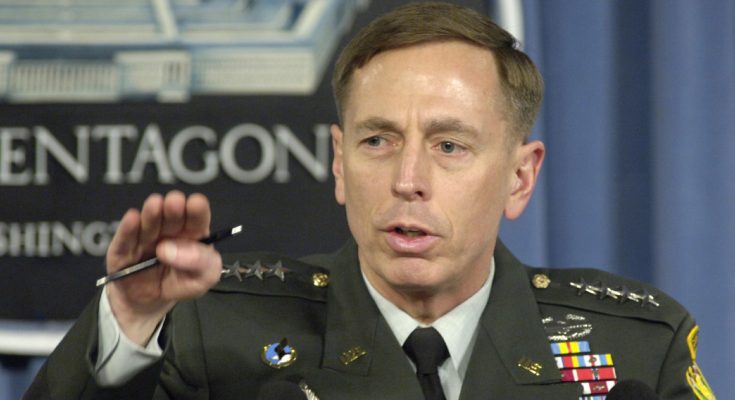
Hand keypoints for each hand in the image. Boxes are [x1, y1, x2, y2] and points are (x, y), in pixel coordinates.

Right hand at [105, 191, 221, 345]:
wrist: (150, 303)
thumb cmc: (181, 283)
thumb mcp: (204, 278)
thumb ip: (201, 262)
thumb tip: (174, 249)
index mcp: (192, 233)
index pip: (196, 217)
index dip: (196, 209)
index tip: (195, 204)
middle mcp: (168, 231)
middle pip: (171, 216)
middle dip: (173, 208)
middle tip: (174, 203)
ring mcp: (144, 239)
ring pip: (148, 224)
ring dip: (151, 214)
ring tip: (154, 206)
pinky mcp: (123, 252)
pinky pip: (124, 241)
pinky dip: (127, 229)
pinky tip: (132, 218)